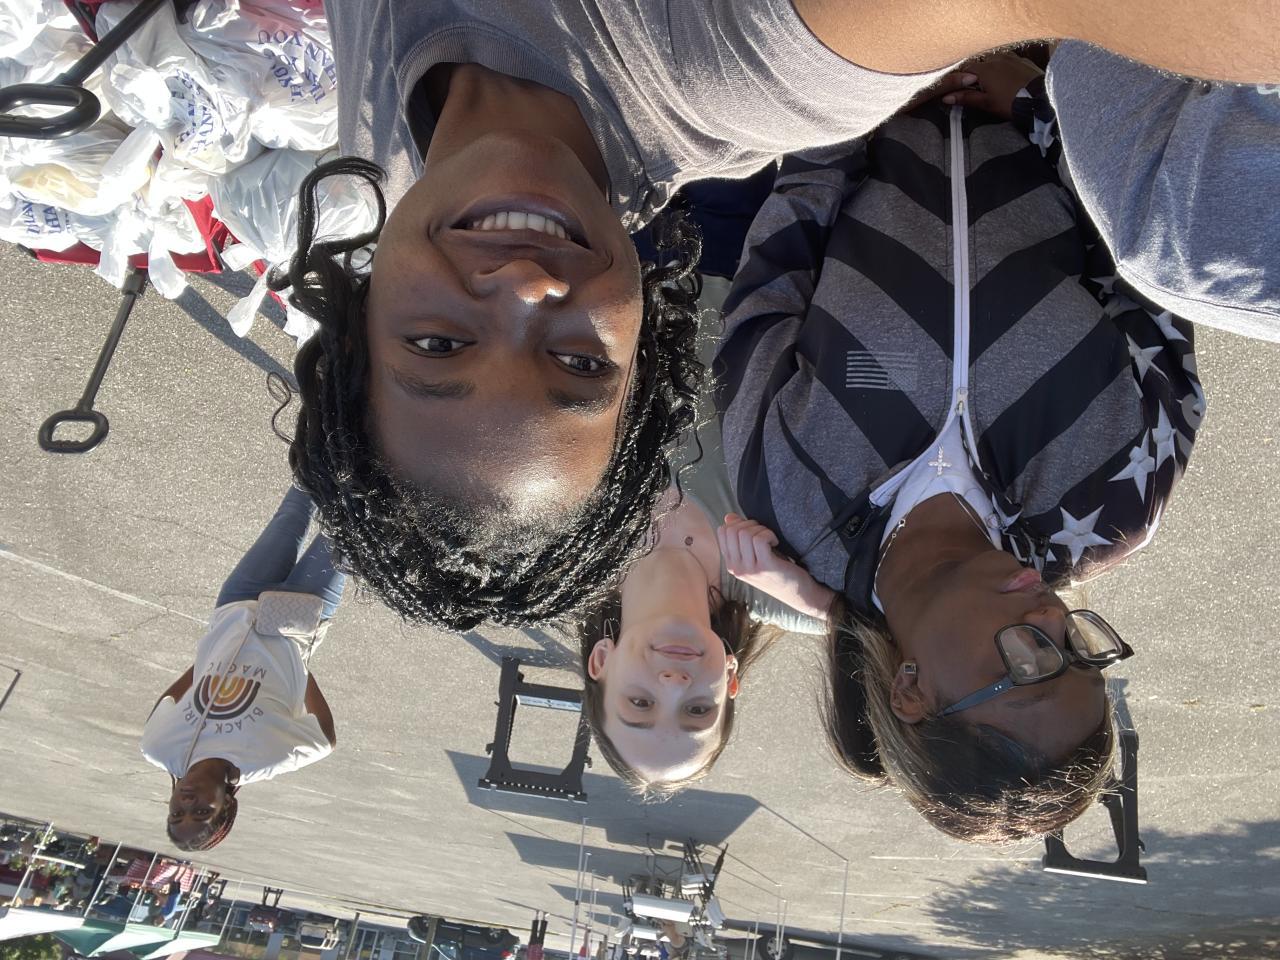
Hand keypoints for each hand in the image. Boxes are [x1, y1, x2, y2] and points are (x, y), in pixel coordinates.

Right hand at [717, 514, 835, 619]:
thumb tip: (729, 517)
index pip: (722, 532)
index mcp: (730, 563)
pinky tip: (775, 543)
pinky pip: (759, 539)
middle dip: (750, 524)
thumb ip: (740, 536)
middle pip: (732, 530)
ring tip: (770, 539)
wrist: (798, 592)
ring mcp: (749, 569)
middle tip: (764, 533)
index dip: (738, 523)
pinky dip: (769, 535)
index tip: (753, 530)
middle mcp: (736, 568)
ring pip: (745, 534)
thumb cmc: (777, 570)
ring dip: (761, 530)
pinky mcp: (765, 567)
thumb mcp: (754, 554)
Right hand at [939, 53, 1043, 118]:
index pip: (966, 68)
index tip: (959, 87)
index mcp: (985, 69)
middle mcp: (997, 58)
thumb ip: (965, 98)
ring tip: (993, 82)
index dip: (961, 78)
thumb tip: (946, 97)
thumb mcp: (985, 103)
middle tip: (977, 86)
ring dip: (991, 68)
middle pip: (981, 62)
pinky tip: (1008, 78)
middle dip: (977, 72)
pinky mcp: (1024, 61)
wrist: (1040, 100)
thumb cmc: (1010, 102)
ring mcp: (1012, 58)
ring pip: (996, 59)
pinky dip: (1005, 67)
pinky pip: (1010, 60)